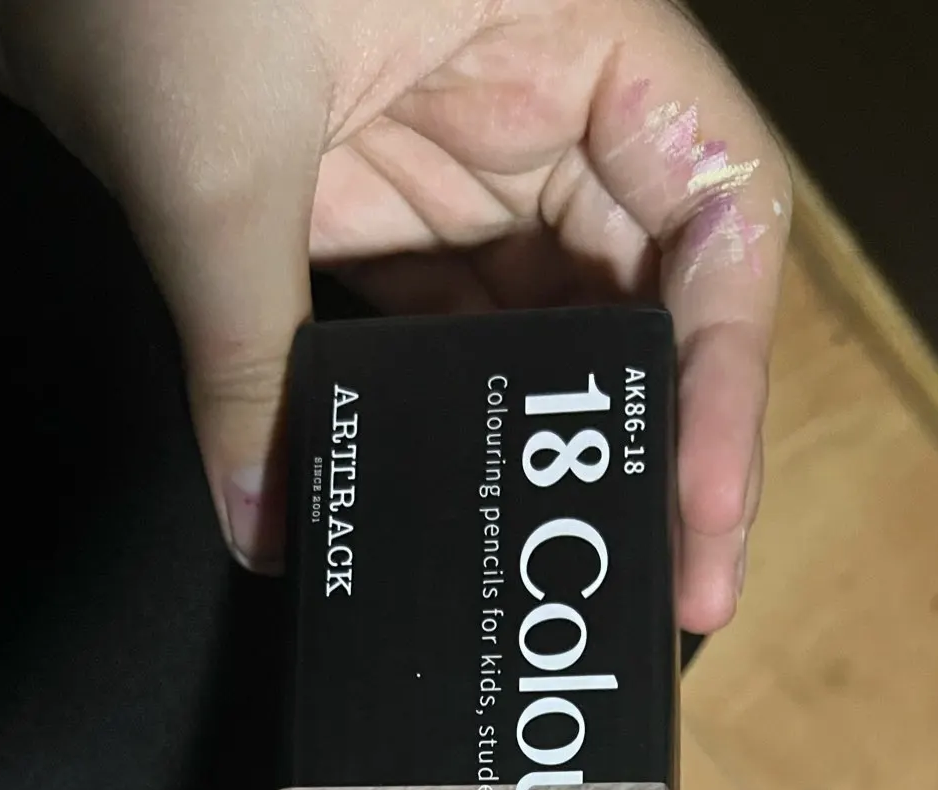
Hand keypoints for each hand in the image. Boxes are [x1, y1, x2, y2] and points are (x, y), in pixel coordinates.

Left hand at [0, 0, 788, 629]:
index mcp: (572, 24)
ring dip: (545, 443)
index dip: (726, 378)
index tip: (705, 516)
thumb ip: (248, 352)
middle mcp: (534, 91)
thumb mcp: (212, 155)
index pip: (714, 216)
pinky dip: (435, 411)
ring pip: (540, 322)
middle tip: (656, 586)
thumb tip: (264, 523)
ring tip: (561, 563)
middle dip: (647, 441)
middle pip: (643, 293)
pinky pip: (430, 325)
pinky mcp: (361, 195)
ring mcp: (447, 150)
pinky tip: (444, 496)